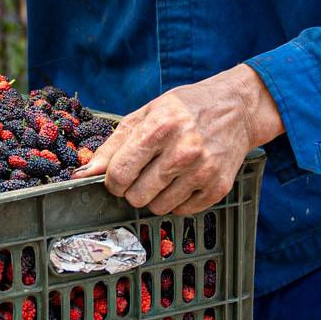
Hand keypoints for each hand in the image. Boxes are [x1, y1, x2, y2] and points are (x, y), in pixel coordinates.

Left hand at [78, 65, 282, 216]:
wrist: (237, 108)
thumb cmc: (186, 109)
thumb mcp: (146, 114)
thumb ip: (113, 145)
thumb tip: (82, 175)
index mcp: (160, 128)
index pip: (119, 174)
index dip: (113, 180)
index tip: (120, 174)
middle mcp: (183, 151)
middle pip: (137, 197)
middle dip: (134, 189)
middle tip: (145, 172)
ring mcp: (203, 171)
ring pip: (158, 207)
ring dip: (156, 196)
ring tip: (167, 174)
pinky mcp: (218, 187)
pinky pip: (182, 211)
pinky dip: (178, 200)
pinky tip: (185, 179)